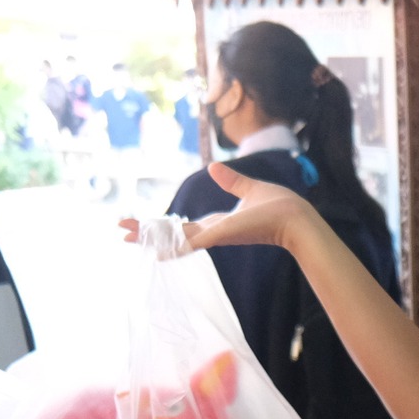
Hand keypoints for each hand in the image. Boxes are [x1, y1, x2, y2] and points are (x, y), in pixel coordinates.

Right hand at [118, 162, 311, 252]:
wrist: (296, 219)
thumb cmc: (280, 207)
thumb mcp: (249, 189)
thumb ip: (231, 181)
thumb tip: (214, 167)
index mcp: (219, 223)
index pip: (184, 226)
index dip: (163, 226)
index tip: (143, 224)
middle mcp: (214, 232)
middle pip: (173, 234)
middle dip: (147, 233)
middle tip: (121, 232)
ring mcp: (216, 236)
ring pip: (176, 239)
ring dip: (150, 237)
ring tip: (125, 236)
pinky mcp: (221, 235)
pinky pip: (192, 242)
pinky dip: (173, 246)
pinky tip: (154, 250)